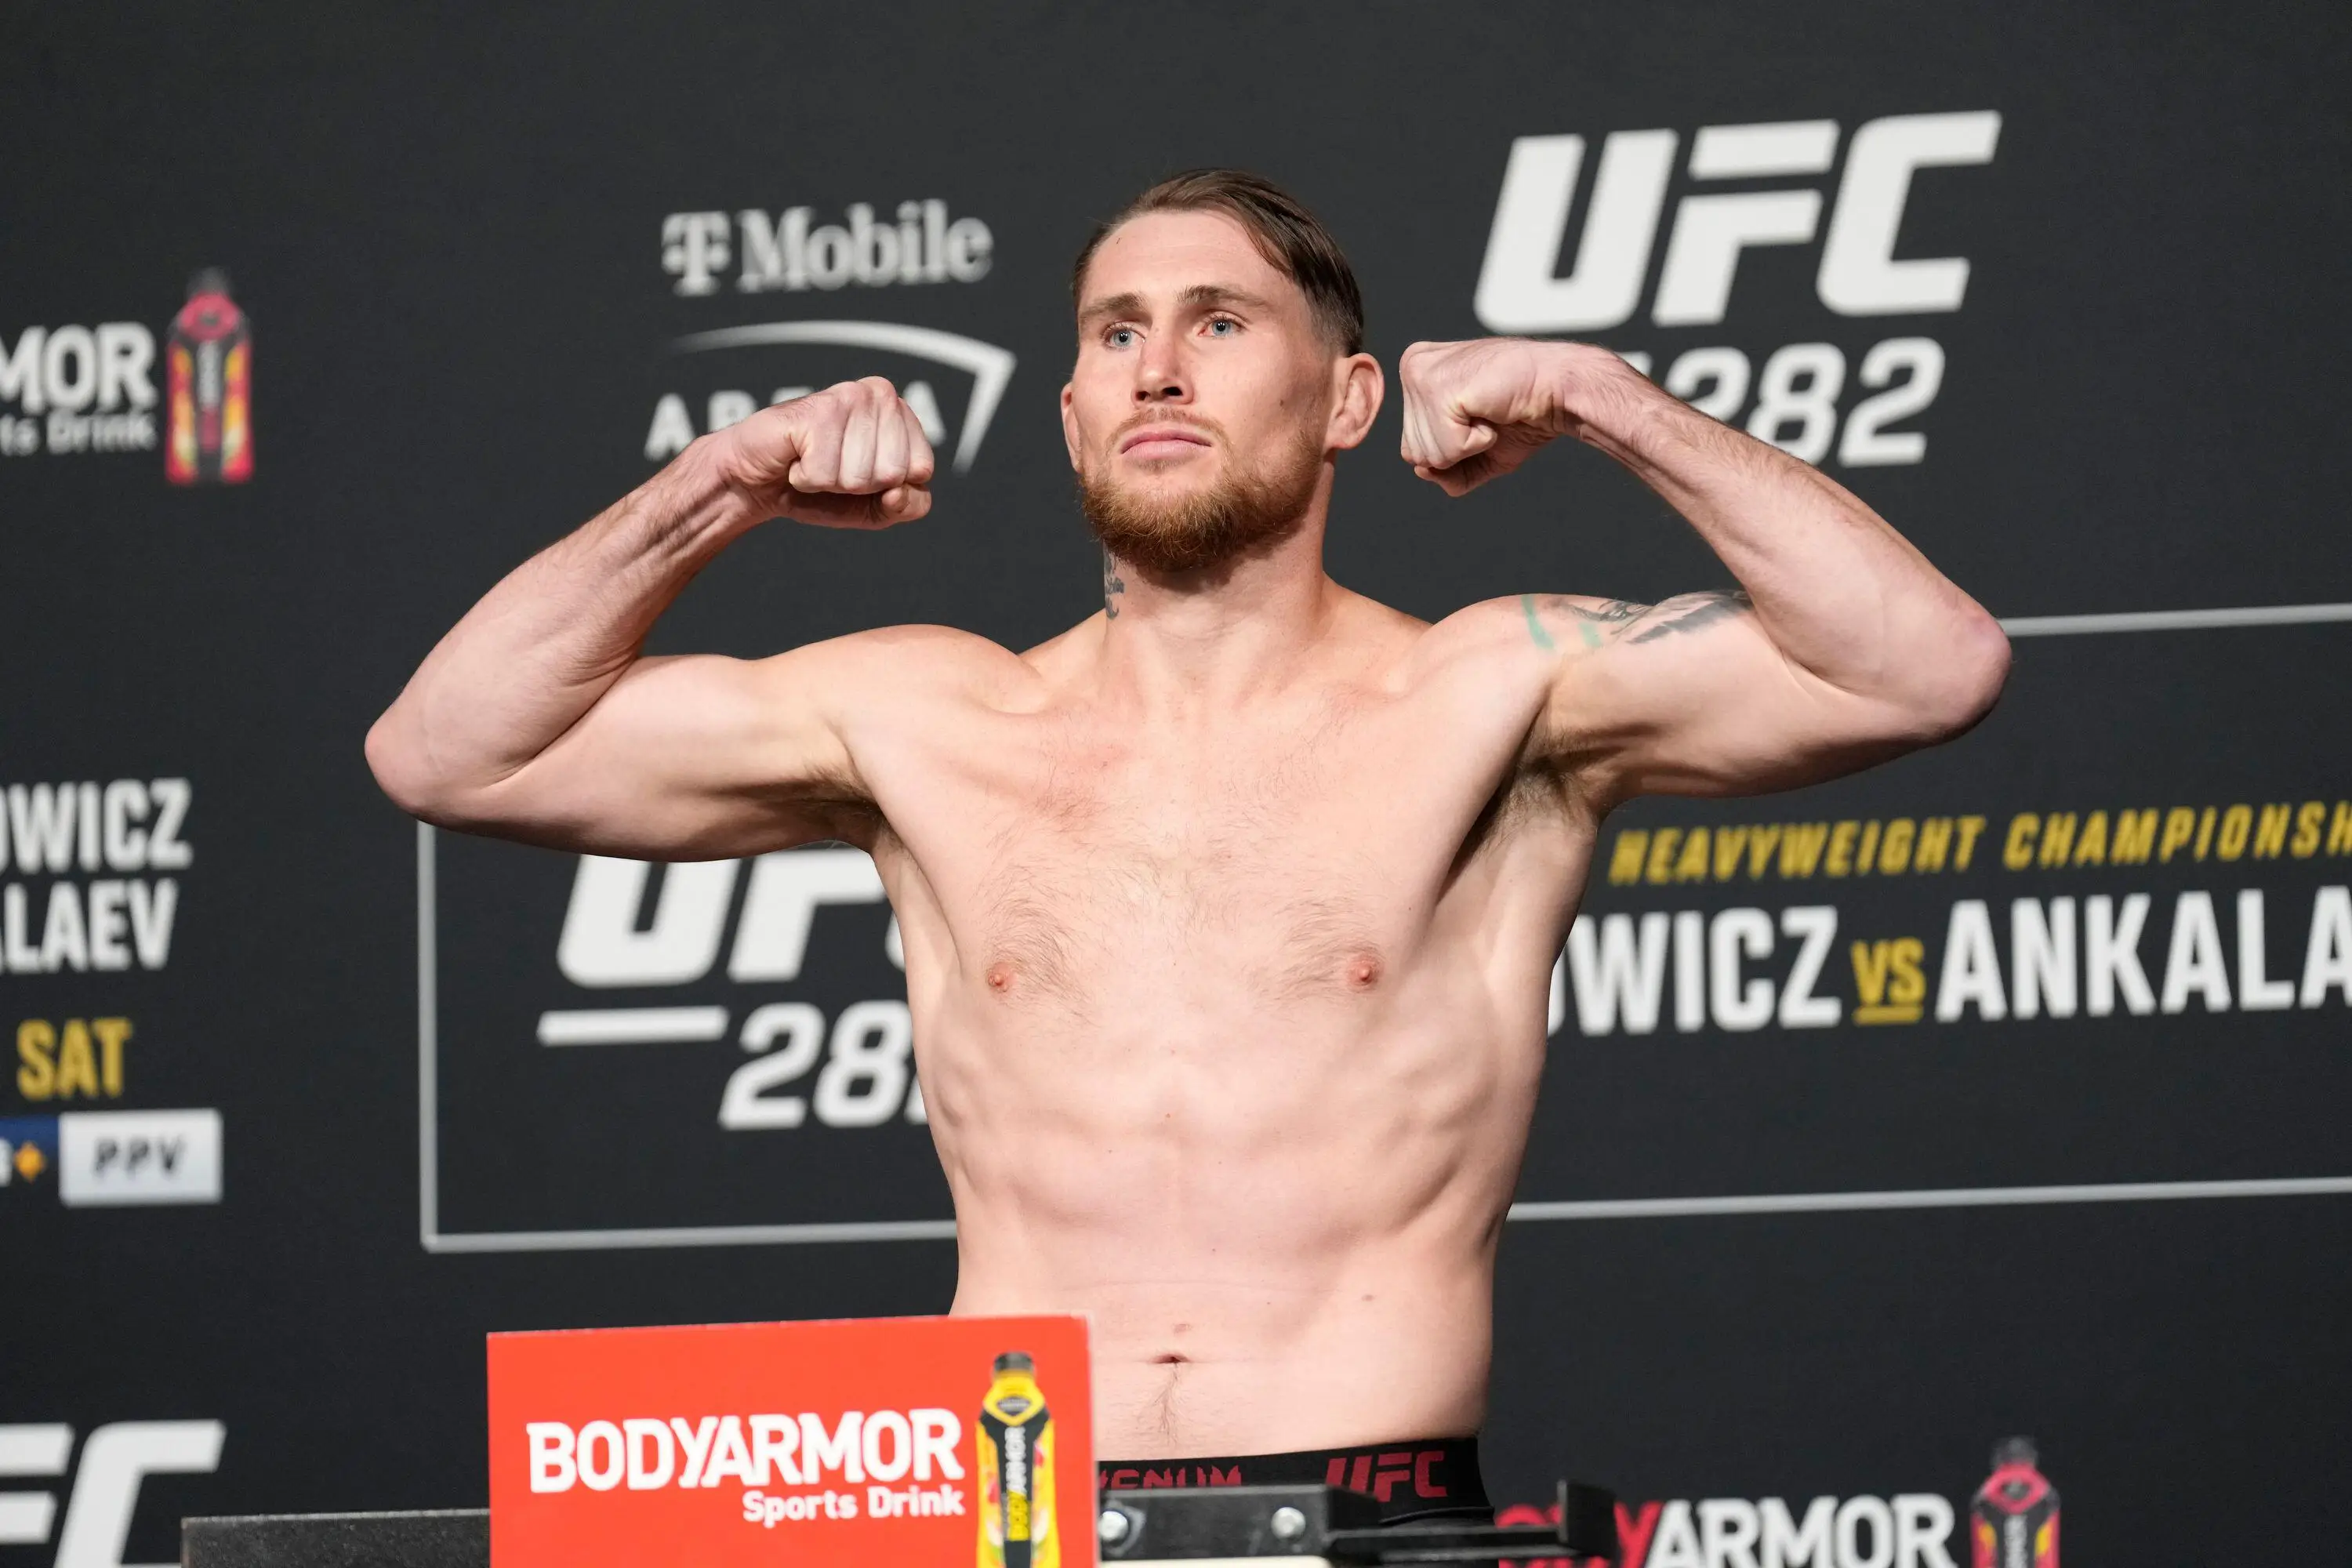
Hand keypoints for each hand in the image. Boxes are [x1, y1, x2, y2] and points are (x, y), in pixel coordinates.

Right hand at [713, 376, 935, 528]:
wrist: (758, 479)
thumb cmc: (820, 487)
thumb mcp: (877, 507)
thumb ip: (909, 506)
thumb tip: (897, 492)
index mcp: (901, 412)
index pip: (922, 470)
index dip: (888, 488)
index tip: (861, 473)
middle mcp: (880, 394)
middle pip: (893, 473)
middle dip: (858, 486)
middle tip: (833, 467)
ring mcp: (849, 397)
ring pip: (861, 476)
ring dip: (829, 482)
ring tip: (813, 460)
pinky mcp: (817, 410)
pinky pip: (825, 474)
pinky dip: (806, 478)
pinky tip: (797, 458)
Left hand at [1398, 338, 1617, 495]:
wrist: (1559, 391)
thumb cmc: (1523, 415)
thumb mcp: (1477, 452)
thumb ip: (1444, 469)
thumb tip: (1421, 471)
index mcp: (1418, 373)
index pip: (1412, 446)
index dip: (1453, 448)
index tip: (1481, 417)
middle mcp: (1412, 367)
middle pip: (1413, 453)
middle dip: (1457, 450)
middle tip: (1488, 416)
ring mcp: (1420, 375)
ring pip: (1425, 455)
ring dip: (1467, 446)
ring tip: (1489, 412)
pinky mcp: (1436, 387)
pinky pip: (1444, 450)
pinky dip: (1476, 443)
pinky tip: (1491, 413)